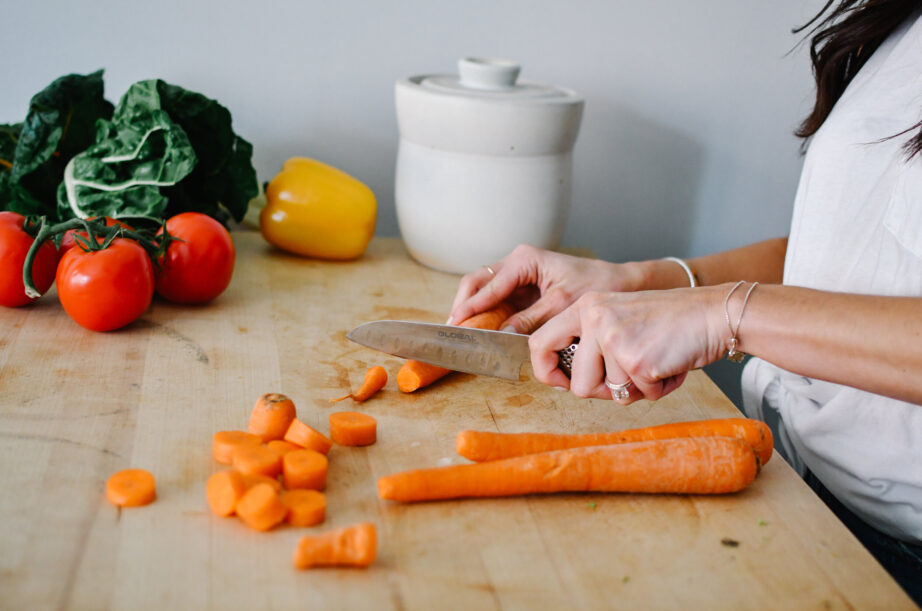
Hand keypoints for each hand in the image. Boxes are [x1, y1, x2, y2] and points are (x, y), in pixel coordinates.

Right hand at [449, 244, 640, 333]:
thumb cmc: (595, 285)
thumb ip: (531, 318)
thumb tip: (503, 333)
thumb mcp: (562, 303)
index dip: (471, 305)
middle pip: (477, 283)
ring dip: (472, 311)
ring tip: (460, 333)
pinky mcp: (522, 291)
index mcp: (525, 259)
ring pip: (483, 292)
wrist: (618, 284)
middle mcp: (516, 264)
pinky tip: (480, 331)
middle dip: (464, 305)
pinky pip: (497, 303)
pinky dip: (487, 316)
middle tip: (453, 329)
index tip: (457, 322)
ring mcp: (517, 277)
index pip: (488, 284)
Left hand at [528, 287, 728, 402]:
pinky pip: (640, 395)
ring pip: (611, 394)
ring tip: (655, 363)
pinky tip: (669, 365)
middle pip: (578, 385)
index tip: (562, 383)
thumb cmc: (668, 322)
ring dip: (637, 388)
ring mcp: (614, 338)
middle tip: (628, 377)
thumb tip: (568, 381)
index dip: (546, 372)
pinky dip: (658, 389)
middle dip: (604, 392)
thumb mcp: (617, 318)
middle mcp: (594, 318)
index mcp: (585, 307)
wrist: (711, 313)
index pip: (539, 343)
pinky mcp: (636, 359)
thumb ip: (590, 343)